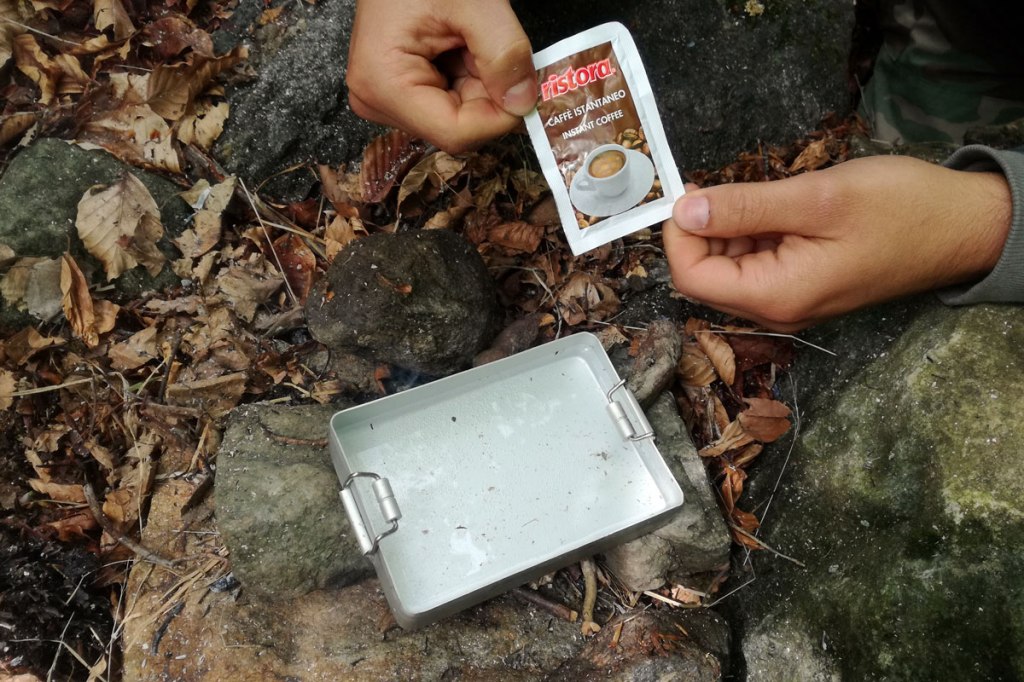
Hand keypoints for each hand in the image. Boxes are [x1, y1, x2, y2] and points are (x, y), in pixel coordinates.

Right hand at [346, 0, 535, 152]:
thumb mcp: (475, 3)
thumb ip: (504, 53)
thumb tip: (522, 103)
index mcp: (384, 84)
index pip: (457, 133)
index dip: (500, 116)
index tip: (526, 86)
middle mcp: (378, 100)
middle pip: (457, 127)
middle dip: (489, 93)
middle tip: (491, 45)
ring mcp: (385, 98)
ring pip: (457, 117)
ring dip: (479, 83)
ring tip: (469, 39)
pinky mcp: (397, 92)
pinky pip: (448, 102)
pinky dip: (467, 78)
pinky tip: (460, 47)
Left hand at [663, 156, 1011, 330]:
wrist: (963, 227)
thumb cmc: (902, 211)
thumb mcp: (818, 198)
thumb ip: (745, 207)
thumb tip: (685, 211)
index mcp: (776, 295)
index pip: (691, 277)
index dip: (678, 236)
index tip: (689, 193)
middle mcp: (776, 308)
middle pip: (705, 275)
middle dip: (702, 230)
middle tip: (722, 184)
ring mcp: (790, 299)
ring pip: (729, 266)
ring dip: (729, 228)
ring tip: (762, 194)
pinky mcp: (802, 283)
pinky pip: (757, 261)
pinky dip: (752, 231)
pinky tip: (776, 207)